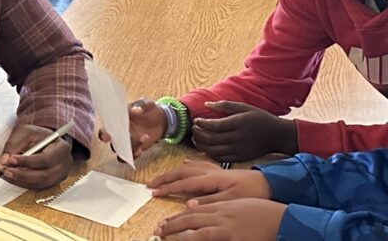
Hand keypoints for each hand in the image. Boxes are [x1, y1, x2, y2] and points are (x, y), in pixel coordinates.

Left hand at [0, 124, 74, 188]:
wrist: (46, 141)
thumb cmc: (37, 136)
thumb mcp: (25, 132)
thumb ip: (14, 144)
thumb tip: (4, 160)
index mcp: (61, 149)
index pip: (45, 159)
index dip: (26, 161)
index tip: (11, 159)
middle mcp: (63, 165)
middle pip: (44, 176)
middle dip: (22, 174)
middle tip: (6, 170)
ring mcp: (59, 176)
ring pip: (39, 184)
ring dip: (20, 180)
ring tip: (6, 174)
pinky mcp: (51, 183)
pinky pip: (36, 187)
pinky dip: (22, 183)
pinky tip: (12, 177)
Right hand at [99, 98, 166, 160]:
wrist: (161, 120)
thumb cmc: (149, 110)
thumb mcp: (147, 104)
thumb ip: (142, 105)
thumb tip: (135, 110)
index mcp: (118, 119)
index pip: (106, 126)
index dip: (104, 132)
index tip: (108, 134)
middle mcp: (120, 131)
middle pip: (110, 141)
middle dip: (113, 144)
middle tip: (121, 142)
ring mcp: (128, 141)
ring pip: (120, 150)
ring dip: (128, 149)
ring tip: (141, 142)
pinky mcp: (136, 148)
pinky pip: (131, 155)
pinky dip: (134, 155)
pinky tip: (140, 150)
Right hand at [149, 160, 270, 204]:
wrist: (270, 182)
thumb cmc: (252, 193)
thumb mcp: (232, 200)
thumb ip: (209, 201)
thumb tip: (188, 203)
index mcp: (211, 179)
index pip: (183, 183)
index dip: (167, 188)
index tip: (153, 193)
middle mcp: (209, 171)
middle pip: (181, 172)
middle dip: (164, 178)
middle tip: (150, 184)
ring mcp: (214, 169)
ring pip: (187, 167)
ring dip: (173, 172)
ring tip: (162, 176)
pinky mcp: (220, 170)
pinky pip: (198, 164)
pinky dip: (188, 165)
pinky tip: (185, 164)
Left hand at [154, 198, 286, 239]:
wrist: (284, 219)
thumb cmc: (265, 214)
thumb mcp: (241, 206)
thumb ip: (223, 208)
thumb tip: (204, 210)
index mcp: (223, 205)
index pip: (194, 210)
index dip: (178, 216)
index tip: (165, 222)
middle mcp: (222, 213)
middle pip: (191, 217)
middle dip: (172, 224)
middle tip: (157, 229)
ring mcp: (227, 226)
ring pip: (197, 229)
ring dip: (179, 233)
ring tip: (164, 235)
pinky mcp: (235, 237)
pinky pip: (210, 238)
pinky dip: (197, 238)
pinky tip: (188, 240)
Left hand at [191, 101, 296, 161]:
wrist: (277, 136)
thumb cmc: (260, 118)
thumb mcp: (245, 107)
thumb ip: (225, 105)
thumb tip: (206, 104)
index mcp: (239, 123)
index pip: (214, 126)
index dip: (202, 124)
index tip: (196, 120)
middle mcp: (238, 138)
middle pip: (211, 139)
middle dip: (198, 134)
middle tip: (193, 128)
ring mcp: (239, 150)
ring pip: (213, 150)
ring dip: (200, 144)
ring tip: (196, 137)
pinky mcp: (240, 158)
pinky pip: (220, 158)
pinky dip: (209, 153)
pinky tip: (205, 147)